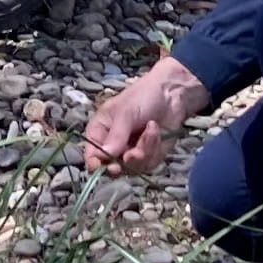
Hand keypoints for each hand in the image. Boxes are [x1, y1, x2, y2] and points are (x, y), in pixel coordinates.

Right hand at [82, 57, 206, 174]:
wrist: (171, 94)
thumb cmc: (142, 96)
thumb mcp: (126, 112)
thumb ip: (116, 135)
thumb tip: (104, 156)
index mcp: (99, 132)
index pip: (92, 155)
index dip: (97, 164)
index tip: (110, 166)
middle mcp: (113, 146)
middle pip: (112, 168)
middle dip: (127, 161)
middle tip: (135, 154)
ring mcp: (130, 153)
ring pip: (133, 167)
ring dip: (144, 148)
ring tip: (151, 127)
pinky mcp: (148, 157)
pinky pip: (149, 163)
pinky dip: (154, 148)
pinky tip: (156, 130)